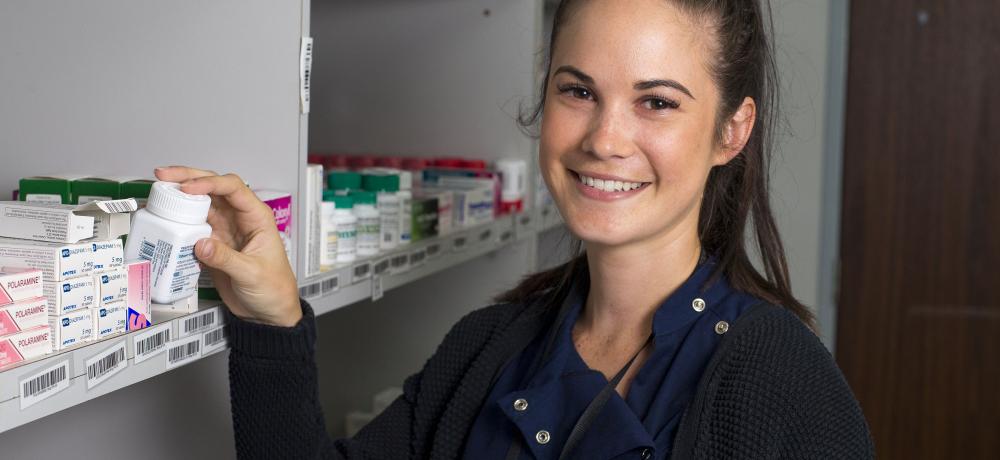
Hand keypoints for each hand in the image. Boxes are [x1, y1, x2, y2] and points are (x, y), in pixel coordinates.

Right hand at [154, 166, 301, 326]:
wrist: (268, 312)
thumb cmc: (274, 289)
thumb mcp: (252, 274)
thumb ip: (226, 259)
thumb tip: (201, 244)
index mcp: (257, 217)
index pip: (234, 188)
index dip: (209, 183)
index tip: (188, 188)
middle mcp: (239, 218)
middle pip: (213, 188)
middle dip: (188, 178)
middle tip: (163, 175)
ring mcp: (224, 229)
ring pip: (200, 204)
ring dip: (179, 197)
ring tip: (158, 193)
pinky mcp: (212, 243)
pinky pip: (192, 226)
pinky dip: (177, 221)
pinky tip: (164, 219)